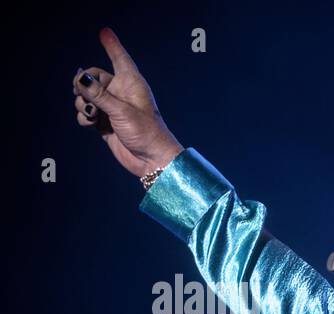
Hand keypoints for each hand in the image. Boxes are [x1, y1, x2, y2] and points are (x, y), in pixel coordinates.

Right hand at [71, 28, 182, 176]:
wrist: (152, 161)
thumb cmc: (146, 133)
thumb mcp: (121, 111)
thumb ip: (98, 94)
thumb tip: (80, 78)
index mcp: (131, 83)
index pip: (120, 58)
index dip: (111, 45)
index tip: (104, 32)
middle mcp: (120, 93)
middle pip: (92, 77)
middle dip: (82, 84)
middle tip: (81, 92)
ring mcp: (111, 108)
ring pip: (86, 96)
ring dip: (82, 104)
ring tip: (92, 115)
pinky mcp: (105, 122)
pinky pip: (86, 113)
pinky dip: (84, 118)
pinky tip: (92, 124)